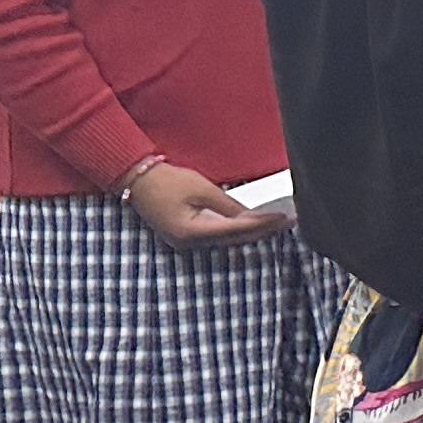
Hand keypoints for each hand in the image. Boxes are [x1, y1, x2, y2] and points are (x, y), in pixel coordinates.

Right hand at [126, 160, 275, 245]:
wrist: (137, 180)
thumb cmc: (167, 181)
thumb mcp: (202, 189)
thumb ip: (228, 205)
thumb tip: (251, 215)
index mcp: (192, 232)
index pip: (236, 230)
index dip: (262, 224)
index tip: (282, 219)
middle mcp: (189, 243)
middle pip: (233, 240)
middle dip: (260, 231)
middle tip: (285, 222)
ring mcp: (186, 242)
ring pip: (226, 240)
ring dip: (250, 232)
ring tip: (274, 223)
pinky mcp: (186, 236)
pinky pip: (216, 236)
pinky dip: (235, 230)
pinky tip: (250, 225)